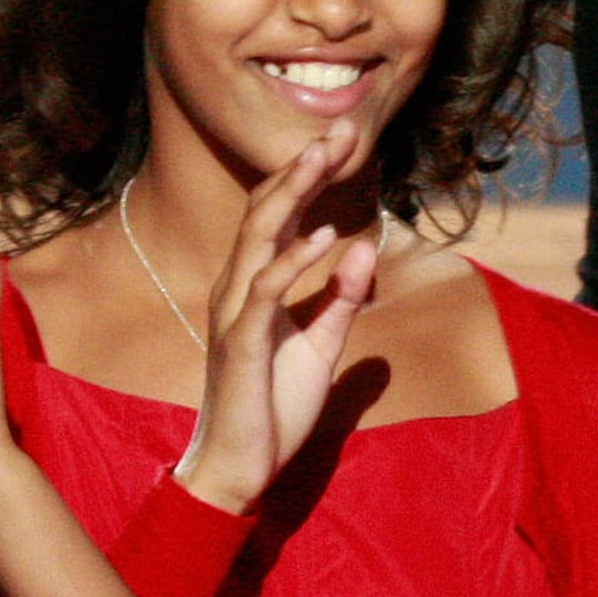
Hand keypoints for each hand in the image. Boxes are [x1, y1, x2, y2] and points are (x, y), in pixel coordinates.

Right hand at [169, 121, 377, 513]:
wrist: (241, 466)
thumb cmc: (274, 408)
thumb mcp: (321, 346)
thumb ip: (340, 299)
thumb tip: (363, 249)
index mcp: (253, 287)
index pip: (278, 218)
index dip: (307, 177)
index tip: (341, 141)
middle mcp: (236, 289)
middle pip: (265, 214)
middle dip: (301, 169)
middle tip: (336, 130)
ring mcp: (234, 314)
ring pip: (259, 239)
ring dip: (292, 196)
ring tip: (322, 159)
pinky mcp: (240, 343)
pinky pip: (265, 291)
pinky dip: (292, 260)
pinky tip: (323, 237)